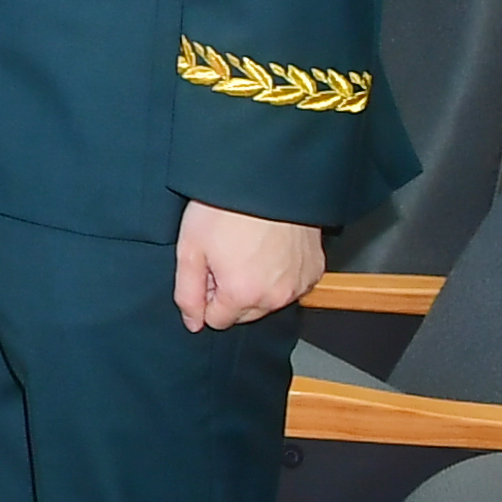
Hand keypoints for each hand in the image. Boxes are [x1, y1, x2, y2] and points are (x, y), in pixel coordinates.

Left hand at [175, 202, 325, 332]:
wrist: (266, 178)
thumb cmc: (224, 209)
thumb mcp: (189, 249)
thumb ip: (187, 293)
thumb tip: (193, 323)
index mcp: (243, 295)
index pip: (217, 320)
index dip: (207, 293)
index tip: (209, 267)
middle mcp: (276, 297)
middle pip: (244, 313)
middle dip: (231, 291)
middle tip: (226, 254)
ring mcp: (299, 284)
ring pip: (268, 300)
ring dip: (255, 284)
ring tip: (247, 247)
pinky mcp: (314, 270)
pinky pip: (291, 284)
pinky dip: (279, 273)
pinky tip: (269, 247)